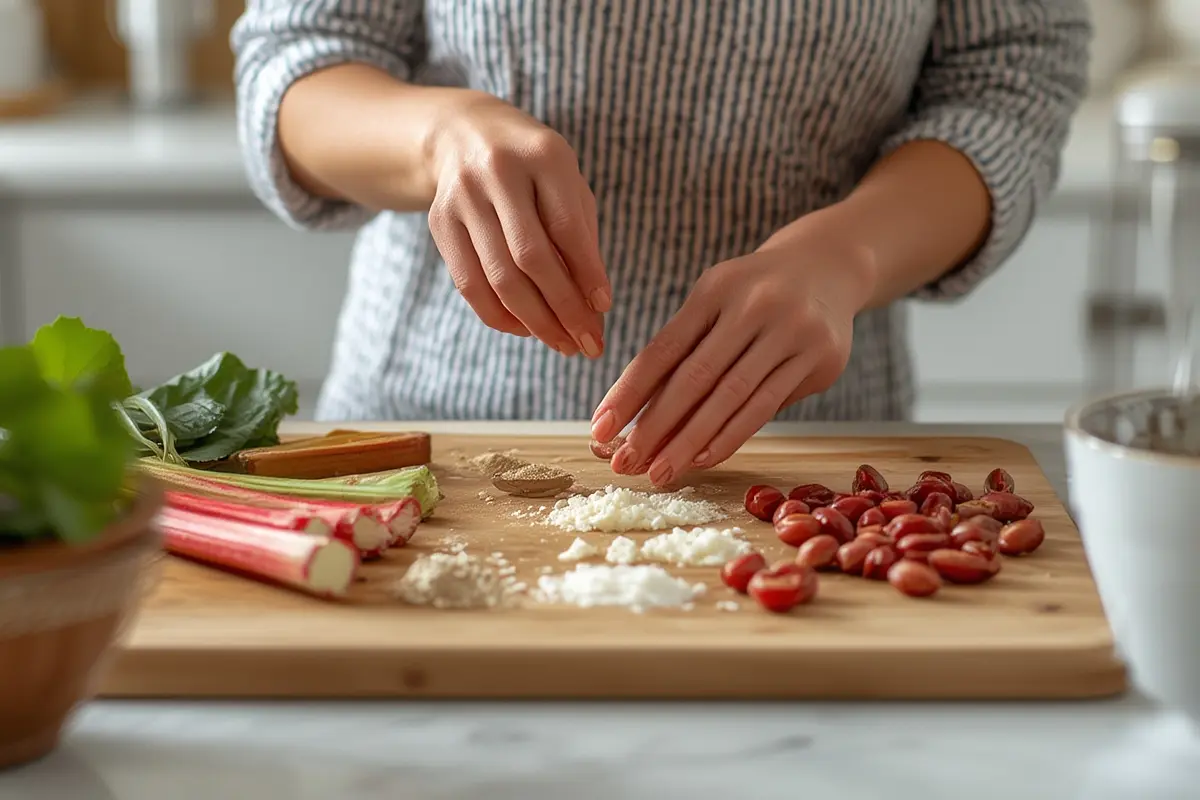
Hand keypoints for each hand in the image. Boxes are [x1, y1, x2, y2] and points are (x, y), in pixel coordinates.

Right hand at [426, 92, 608, 356]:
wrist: (465, 134)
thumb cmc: (535, 170)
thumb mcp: (568, 185)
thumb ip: (582, 239)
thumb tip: (594, 309)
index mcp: (543, 155)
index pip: (567, 227)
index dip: (587, 274)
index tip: (604, 309)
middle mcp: (498, 172)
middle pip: (530, 258)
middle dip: (563, 309)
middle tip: (588, 344)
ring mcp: (463, 197)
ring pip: (498, 278)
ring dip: (535, 321)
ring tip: (562, 343)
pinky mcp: (440, 221)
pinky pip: (469, 284)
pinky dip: (500, 315)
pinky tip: (525, 329)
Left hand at [590, 233, 875, 485]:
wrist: (828, 267)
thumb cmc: (753, 294)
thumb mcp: (716, 303)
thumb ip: (684, 352)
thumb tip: (636, 416)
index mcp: (715, 289)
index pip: (664, 349)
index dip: (630, 391)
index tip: (601, 428)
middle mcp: (754, 305)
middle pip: (695, 377)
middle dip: (656, 425)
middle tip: (625, 462)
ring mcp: (791, 331)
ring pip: (731, 397)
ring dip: (690, 440)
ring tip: (661, 472)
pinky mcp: (819, 358)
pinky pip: (766, 405)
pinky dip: (731, 434)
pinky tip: (703, 457)